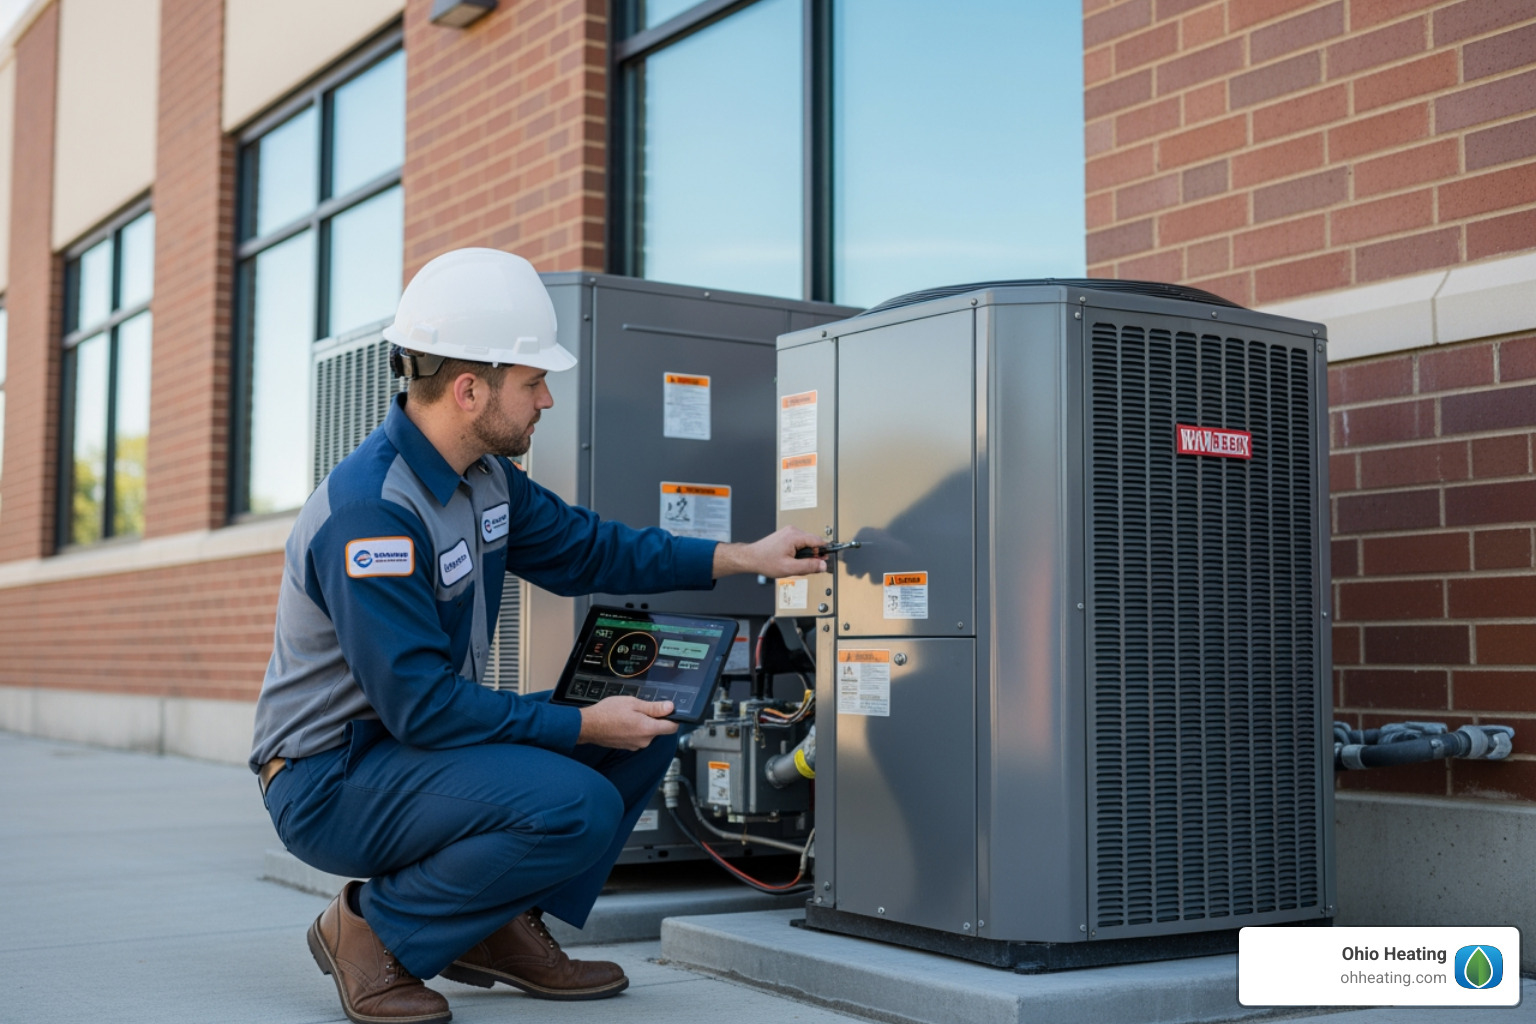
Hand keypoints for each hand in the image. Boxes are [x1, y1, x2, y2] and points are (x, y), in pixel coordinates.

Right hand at [577, 696, 678, 749]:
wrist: (588, 725)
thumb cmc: (607, 713)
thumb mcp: (633, 703)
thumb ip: (654, 707)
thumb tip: (670, 707)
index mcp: (648, 729)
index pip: (672, 727)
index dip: (673, 717)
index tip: (668, 710)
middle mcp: (644, 741)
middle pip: (659, 729)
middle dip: (653, 718)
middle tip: (640, 708)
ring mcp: (636, 745)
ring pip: (647, 732)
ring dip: (643, 723)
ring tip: (629, 714)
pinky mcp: (628, 746)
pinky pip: (638, 736)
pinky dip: (634, 729)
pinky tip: (624, 722)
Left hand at [712, 525, 827, 578]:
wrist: (751, 558)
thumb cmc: (765, 561)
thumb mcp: (790, 568)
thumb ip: (808, 566)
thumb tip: (822, 565)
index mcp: (795, 536)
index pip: (818, 541)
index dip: (823, 552)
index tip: (825, 560)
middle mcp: (792, 531)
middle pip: (813, 541)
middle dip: (814, 554)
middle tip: (811, 566)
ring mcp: (788, 532)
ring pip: (806, 543)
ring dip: (806, 554)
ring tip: (798, 564)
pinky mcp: (786, 536)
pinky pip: (799, 543)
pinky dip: (800, 551)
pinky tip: (793, 559)